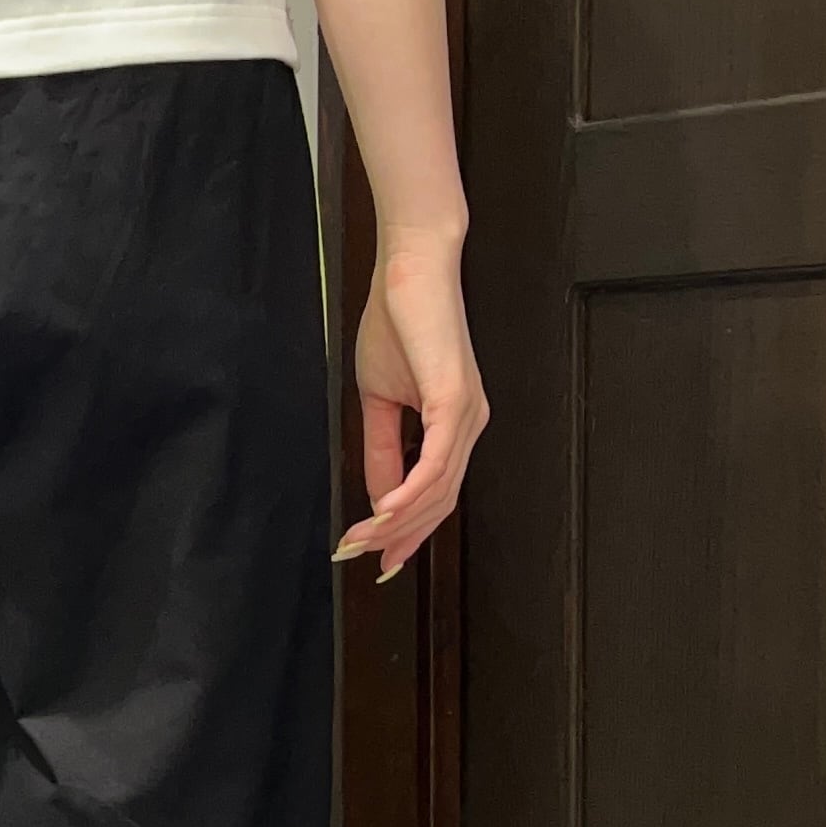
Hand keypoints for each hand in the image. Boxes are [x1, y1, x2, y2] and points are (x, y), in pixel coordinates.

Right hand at [334, 232, 488, 581]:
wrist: (411, 268)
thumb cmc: (398, 322)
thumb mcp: (378, 401)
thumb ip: (380, 450)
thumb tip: (379, 498)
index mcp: (455, 427)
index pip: (435, 495)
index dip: (407, 532)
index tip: (376, 558)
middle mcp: (469, 426)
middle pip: (438, 503)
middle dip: (396, 537)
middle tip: (356, 555)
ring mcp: (467, 415)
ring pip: (436, 490)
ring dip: (394, 522)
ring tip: (359, 539)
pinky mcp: (455, 400)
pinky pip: (434, 462)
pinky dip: (408, 493)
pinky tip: (384, 512)